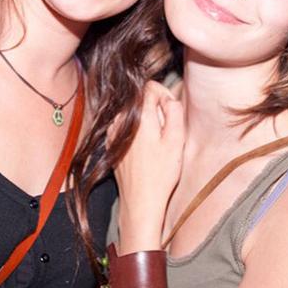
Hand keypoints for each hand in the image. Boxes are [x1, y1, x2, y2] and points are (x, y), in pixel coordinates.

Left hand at [114, 81, 184, 251]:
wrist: (140, 201)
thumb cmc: (161, 174)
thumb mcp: (177, 140)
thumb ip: (174, 111)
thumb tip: (168, 97)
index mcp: (139, 116)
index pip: (150, 87)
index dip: (164, 94)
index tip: (171, 111)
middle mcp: (121, 120)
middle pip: (141, 98)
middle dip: (155, 108)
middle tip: (166, 131)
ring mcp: (113, 132)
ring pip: (133, 111)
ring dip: (145, 119)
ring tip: (156, 142)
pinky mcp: (111, 142)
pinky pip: (125, 125)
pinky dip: (136, 130)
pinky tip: (144, 150)